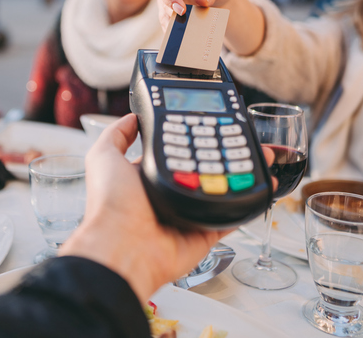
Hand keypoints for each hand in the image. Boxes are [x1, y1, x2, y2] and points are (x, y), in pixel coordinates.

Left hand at [61, 114, 275, 302]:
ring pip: (219, 189)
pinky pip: (229, 216)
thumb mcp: (104, 156)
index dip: (191, 138)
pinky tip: (258, 185)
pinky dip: (245, 204)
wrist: (123, 246)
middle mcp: (166, 195)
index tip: (209, 124)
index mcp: (145, 177)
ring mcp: (186, 214)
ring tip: (257, 155)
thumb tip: (132, 117)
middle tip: (241, 136)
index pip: (173, 152)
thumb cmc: (110, 205)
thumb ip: (117, 134)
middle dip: (221, 154)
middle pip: (200, 169)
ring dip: (239, 174)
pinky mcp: (204, 232)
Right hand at [151, 0, 265, 55]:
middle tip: (184, 24)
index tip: (181, 10)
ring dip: (173, 26)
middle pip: (161, 2)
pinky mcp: (172, 16)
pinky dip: (176, 33)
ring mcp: (169, 3)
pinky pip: (170, 26)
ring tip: (185, 36)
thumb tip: (201, 0)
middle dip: (171, 15)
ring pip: (164, 16)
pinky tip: (184, 40)